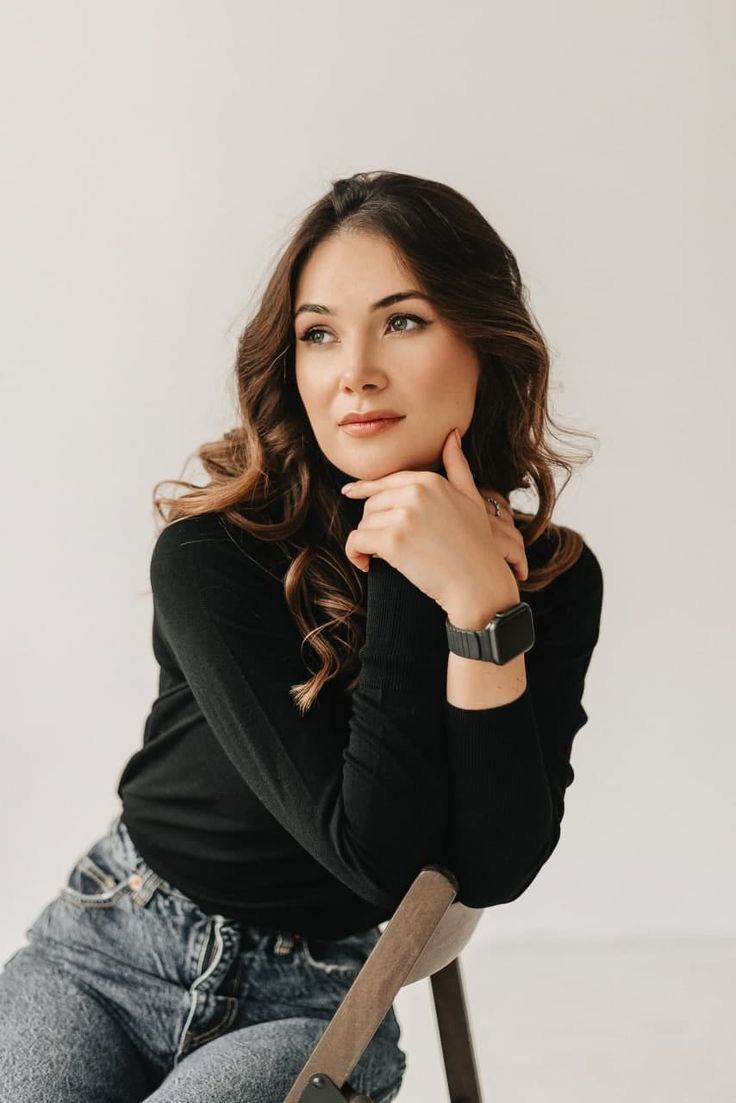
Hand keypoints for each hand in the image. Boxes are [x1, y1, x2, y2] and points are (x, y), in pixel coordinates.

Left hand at [340, 428, 523, 614]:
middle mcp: (415, 492)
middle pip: (372, 502)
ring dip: (367, 542)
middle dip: (375, 524)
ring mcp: (403, 515)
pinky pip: (356, 541)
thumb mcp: (471, 498)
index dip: (365, 490)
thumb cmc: (477, 545)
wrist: (479, 583)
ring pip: (363, 522)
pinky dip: (355, 554)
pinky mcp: (392, 540)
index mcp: (430, 480)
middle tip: (387, 545)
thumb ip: (457, 466)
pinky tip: (366, 564)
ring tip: (380, 558)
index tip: (350, 494)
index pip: (385, 481)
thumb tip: (451, 434)